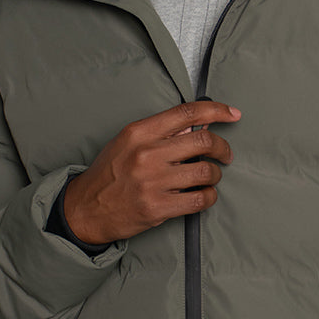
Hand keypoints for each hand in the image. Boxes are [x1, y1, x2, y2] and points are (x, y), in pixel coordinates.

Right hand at [62, 101, 240, 244]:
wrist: (86, 208)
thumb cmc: (110, 173)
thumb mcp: (128, 142)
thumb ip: (162, 132)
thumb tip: (199, 124)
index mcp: (139, 132)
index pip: (187, 113)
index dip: (216, 110)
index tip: (232, 114)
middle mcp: (147, 154)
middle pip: (204, 141)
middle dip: (222, 148)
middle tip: (225, 155)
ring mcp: (153, 182)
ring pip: (207, 172)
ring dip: (215, 175)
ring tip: (209, 178)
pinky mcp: (158, 208)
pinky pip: (201, 200)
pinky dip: (209, 196)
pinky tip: (203, 195)